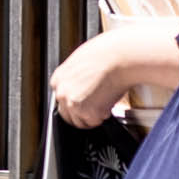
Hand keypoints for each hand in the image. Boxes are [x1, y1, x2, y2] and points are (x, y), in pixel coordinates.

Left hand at [50, 25, 178, 128]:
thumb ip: (75, 78)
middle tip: (95, 105)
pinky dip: (102, 116)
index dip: (75, 101)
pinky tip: (108, 101)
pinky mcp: (88, 114)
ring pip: (80, 122)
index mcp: (58, 79)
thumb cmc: (106, 55)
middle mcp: (62, 93)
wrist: (121, 58)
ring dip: (91, 116)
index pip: (61, 99)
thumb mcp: (81, 62)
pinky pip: (94, 123)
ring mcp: (73, 105)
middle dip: (81, 112)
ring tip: (103, 101)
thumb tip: (79, 87)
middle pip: (67, 114)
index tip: (84, 100)